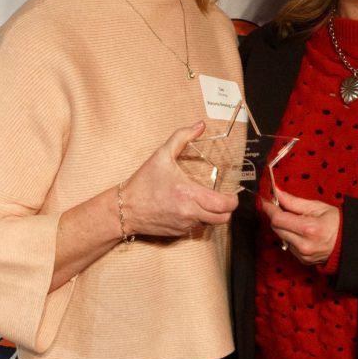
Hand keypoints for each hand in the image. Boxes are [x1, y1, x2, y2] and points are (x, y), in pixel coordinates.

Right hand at [120, 121, 238, 236]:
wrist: (125, 209)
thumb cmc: (143, 183)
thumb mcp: (161, 155)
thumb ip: (182, 137)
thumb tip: (200, 125)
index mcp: (189, 194)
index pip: (223, 205)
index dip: (232, 200)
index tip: (232, 194)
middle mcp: (189, 213)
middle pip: (222, 218)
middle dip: (227, 209)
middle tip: (224, 199)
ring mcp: (184, 225)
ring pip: (210, 224)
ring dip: (212, 214)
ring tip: (206, 202)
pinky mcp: (178, 233)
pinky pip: (196, 227)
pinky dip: (198, 219)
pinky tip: (190, 207)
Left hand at [260, 188, 338, 264]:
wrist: (348, 243)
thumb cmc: (336, 222)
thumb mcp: (317, 207)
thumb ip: (294, 201)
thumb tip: (277, 193)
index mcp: (308, 229)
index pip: (278, 219)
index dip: (269, 209)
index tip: (266, 200)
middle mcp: (303, 244)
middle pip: (276, 228)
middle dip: (275, 216)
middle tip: (279, 206)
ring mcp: (302, 254)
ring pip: (281, 236)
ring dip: (283, 226)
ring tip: (295, 220)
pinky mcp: (302, 260)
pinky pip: (288, 245)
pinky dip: (289, 236)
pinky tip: (300, 232)